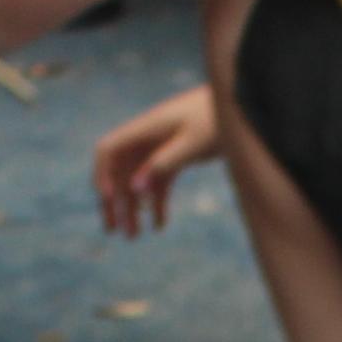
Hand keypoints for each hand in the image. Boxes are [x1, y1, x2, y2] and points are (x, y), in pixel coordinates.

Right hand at [92, 85, 218, 237]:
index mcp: (145, 129)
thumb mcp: (192, 142)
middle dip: (115, 201)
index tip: (108, 201)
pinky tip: (159, 225)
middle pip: (120, 171)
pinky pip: (159, 182)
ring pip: (138, 181)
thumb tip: (135, 189)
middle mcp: (147, 138)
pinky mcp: (176, 155)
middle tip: (114, 231)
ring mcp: (160, 147)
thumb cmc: (216, 117)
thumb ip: (163, 163)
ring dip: (134, 208)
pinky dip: (157, 203)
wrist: (239, 105)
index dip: (103, 175)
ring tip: (134, 236)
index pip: (109, 151)